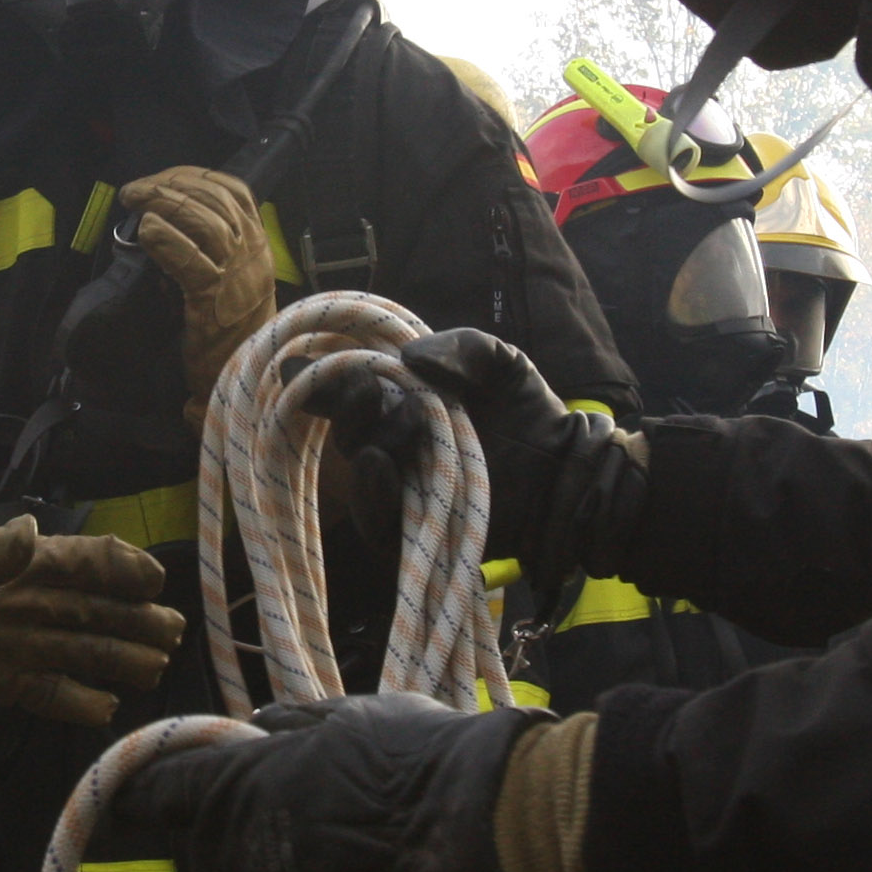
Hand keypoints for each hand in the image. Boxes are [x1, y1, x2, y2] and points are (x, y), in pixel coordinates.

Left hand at [0, 517, 186, 724]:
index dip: (121, 569)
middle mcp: (30, 603)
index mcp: (21, 565)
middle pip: (94, 610)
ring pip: (80, 650)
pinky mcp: (2, 681)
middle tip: (172, 632)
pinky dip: (75, 701)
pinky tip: (105, 708)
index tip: (153, 581)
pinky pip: (47, 692)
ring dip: (117, 658)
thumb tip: (32, 533)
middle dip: (134, 618)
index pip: (83, 563)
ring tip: (153, 668)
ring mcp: (19, 644)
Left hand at [120, 166, 276, 421]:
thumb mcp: (233, 282)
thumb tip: (167, 222)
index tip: (162, 178)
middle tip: (135, 189)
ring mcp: (236, 276)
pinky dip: (165, 239)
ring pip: (203, 220)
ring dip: (162, 202)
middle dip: (169, 184)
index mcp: (258, 245)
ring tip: (134, 200)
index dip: (194, 176)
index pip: (233, 191)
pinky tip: (145, 231)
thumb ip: (212, 251)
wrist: (250, 380)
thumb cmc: (234, 332)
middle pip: (214, 199)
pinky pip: (189, 260)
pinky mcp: (214, 302)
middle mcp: (252, 254)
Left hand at [121, 695, 572, 871]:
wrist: (495, 843)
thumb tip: (257, 726)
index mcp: (239, 792)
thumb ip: (297, 726)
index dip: (144, 792)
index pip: (159, 794)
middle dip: (245, 842)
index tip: (131, 796)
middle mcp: (244, 865)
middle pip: (217, 858)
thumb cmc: (427, 764)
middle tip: (314, 823)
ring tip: (373, 865)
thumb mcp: (360, 718)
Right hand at [304, 329, 645, 576]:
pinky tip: (380, 464)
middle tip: (370, 388)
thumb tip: (408, 356)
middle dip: (349, 406)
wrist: (564, 472)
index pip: (351, 389)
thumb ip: (464, 344)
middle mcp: (394, 442)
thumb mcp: (504, 363)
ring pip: (357, 466)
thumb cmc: (532, 415)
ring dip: (363, 441)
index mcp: (405, 401)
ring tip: (388, 430)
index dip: (325, 376)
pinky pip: (374, 518)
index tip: (307, 364)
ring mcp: (401, 486)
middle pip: (347, 426)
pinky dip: (370, 491)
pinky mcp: (410, 527)